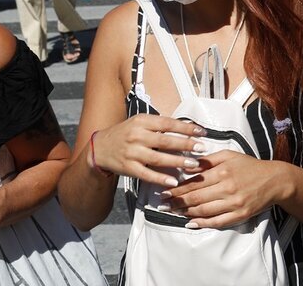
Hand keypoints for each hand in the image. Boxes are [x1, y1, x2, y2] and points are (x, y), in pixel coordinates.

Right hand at [92, 115, 207, 187]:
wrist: (100, 148)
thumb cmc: (125, 133)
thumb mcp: (140, 122)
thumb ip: (159, 125)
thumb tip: (185, 128)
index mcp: (142, 122)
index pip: (168, 123)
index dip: (186, 127)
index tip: (202, 131)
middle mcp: (137, 136)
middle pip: (165, 141)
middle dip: (186, 145)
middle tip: (202, 148)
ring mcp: (132, 153)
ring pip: (159, 158)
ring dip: (178, 162)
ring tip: (194, 164)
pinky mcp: (129, 168)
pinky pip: (147, 174)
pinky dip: (161, 178)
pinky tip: (174, 181)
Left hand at [160, 150, 285, 228]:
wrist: (275, 180)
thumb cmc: (250, 166)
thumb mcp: (229, 155)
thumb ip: (208, 160)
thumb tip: (188, 165)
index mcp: (223, 171)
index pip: (194, 182)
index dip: (177, 189)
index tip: (164, 192)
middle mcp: (227, 187)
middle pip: (195, 198)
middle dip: (176, 202)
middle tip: (163, 205)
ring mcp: (234, 203)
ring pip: (203, 211)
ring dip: (185, 213)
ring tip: (174, 213)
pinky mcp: (240, 215)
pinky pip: (217, 222)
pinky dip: (202, 223)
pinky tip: (191, 223)